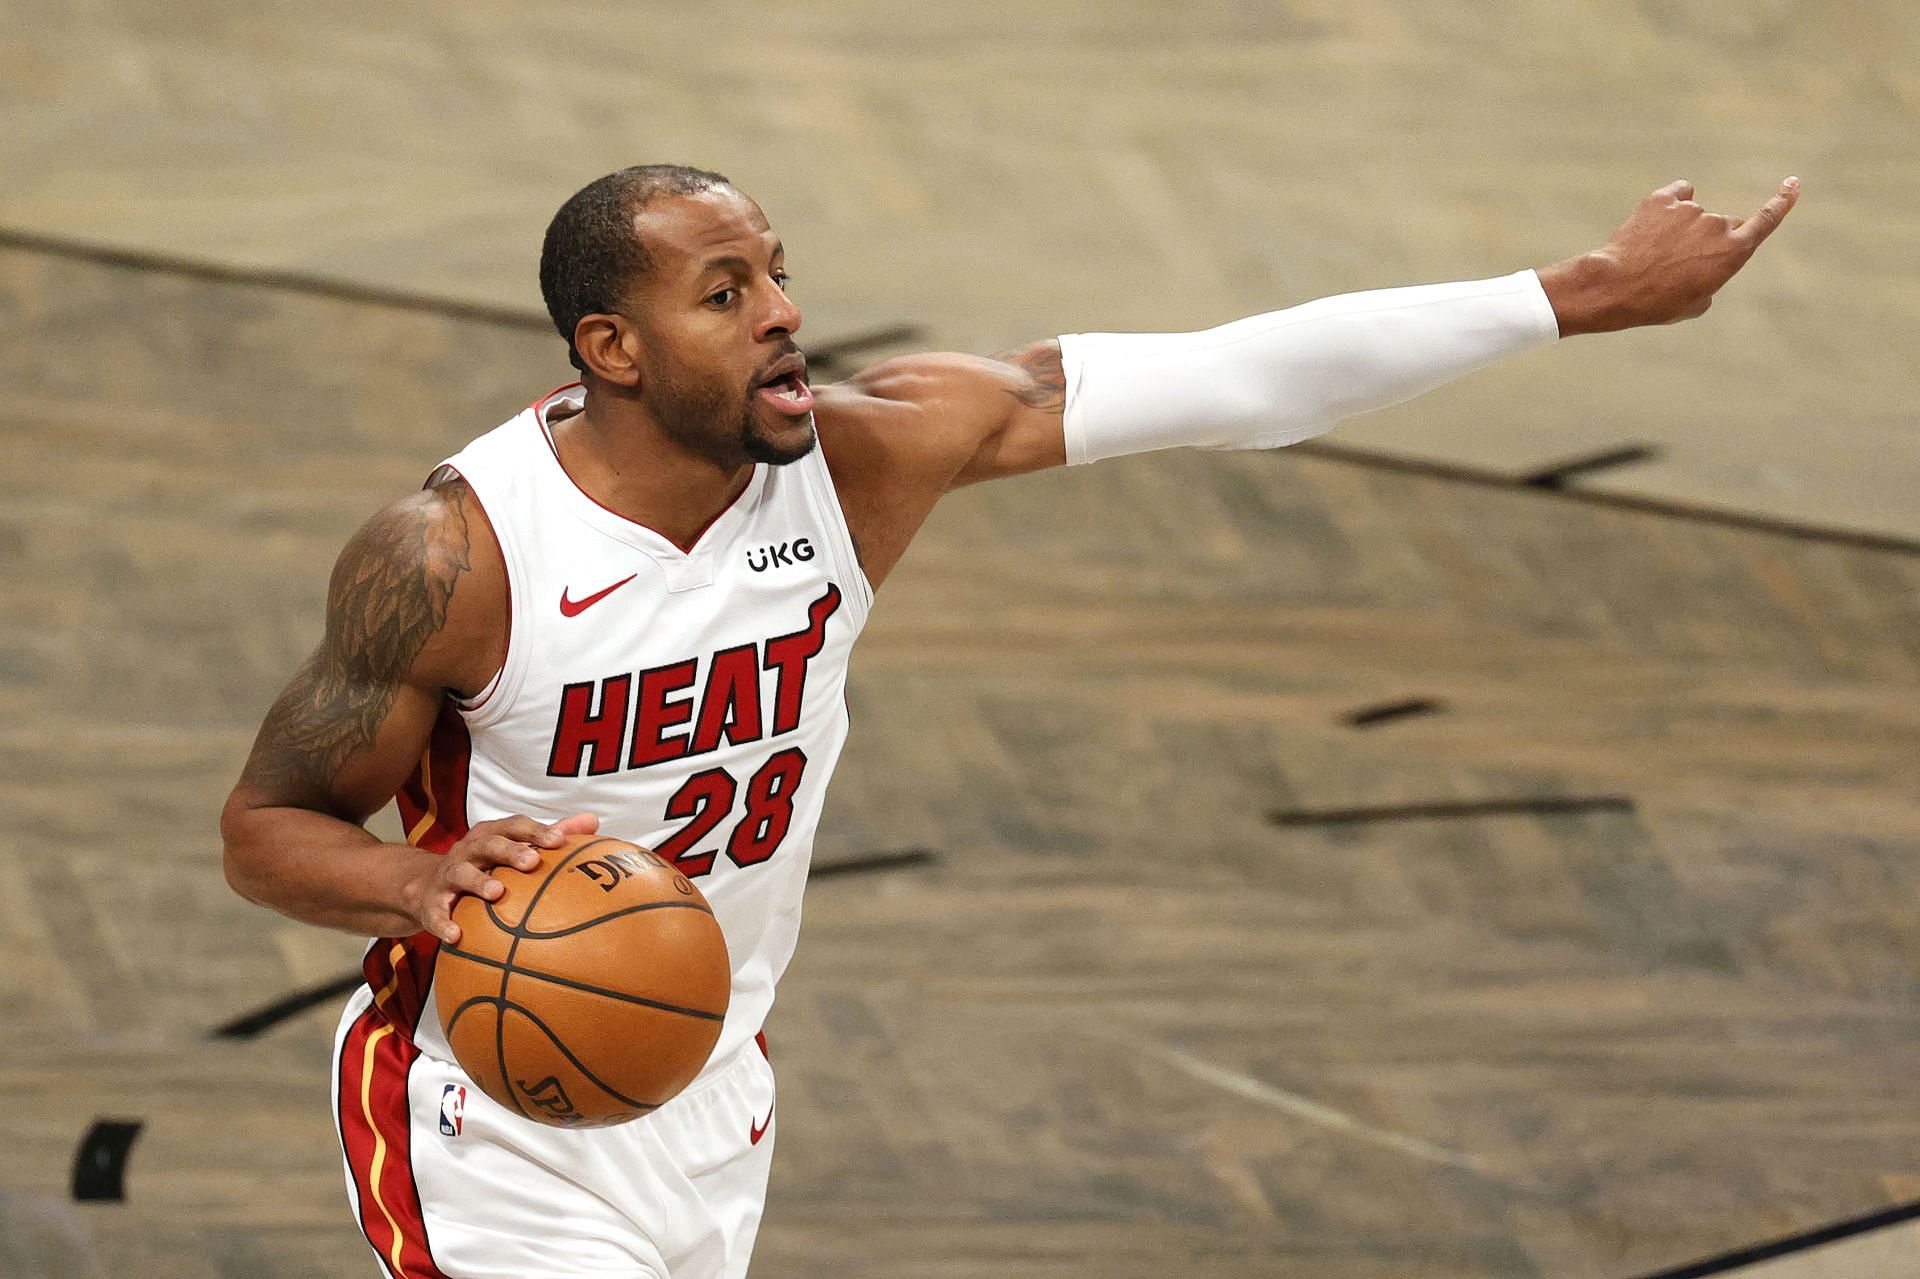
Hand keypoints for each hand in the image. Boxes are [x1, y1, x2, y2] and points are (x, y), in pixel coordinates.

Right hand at [402, 811, 599, 943]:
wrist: (426, 885)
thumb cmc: (484, 865)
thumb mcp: (512, 847)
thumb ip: (550, 836)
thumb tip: (593, 822)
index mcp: (491, 835)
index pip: (514, 825)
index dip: (535, 830)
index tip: (559, 840)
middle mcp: (469, 850)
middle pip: (489, 844)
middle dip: (510, 850)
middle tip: (532, 862)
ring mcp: (449, 875)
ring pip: (462, 873)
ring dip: (478, 882)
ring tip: (497, 893)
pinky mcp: (432, 902)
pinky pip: (436, 913)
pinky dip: (444, 923)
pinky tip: (456, 936)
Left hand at [1540, 177, 1800, 335]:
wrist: (1615, 287)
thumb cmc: (1656, 303)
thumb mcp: (1694, 304)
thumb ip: (1710, 279)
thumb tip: (1702, 262)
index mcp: (1733, 252)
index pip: (1766, 222)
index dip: (1782, 202)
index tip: (1793, 183)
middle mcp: (1718, 225)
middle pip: (1723, 226)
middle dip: (1707, 240)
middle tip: (1677, 264)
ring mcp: (1691, 210)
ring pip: (1694, 213)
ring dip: (1680, 227)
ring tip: (1654, 253)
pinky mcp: (1663, 199)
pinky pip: (1676, 194)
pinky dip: (1668, 205)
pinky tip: (1651, 224)